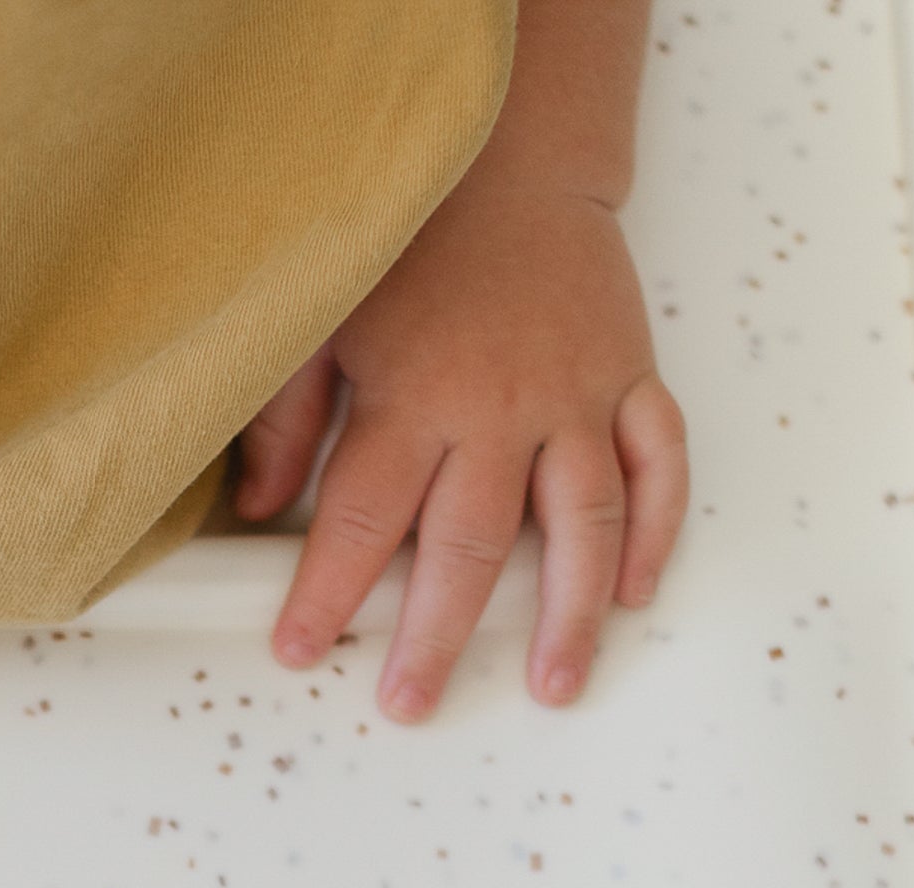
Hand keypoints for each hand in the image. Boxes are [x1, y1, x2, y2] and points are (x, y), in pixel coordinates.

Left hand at [235, 178, 688, 720]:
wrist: (514, 159)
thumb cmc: (414, 249)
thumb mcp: (325, 321)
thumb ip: (289, 417)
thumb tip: (257, 506)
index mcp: (414, 398)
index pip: (362, 520)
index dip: (327, 594)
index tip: (300, 650)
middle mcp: (500, 409)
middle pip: (470, 547)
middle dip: (436, 636)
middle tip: (411, 702)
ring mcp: (574, 398)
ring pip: (581, 524)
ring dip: (570, 614)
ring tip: (552, 685)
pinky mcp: (629, 380)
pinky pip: (656, 465)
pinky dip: (655, 530)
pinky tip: (634, 594)